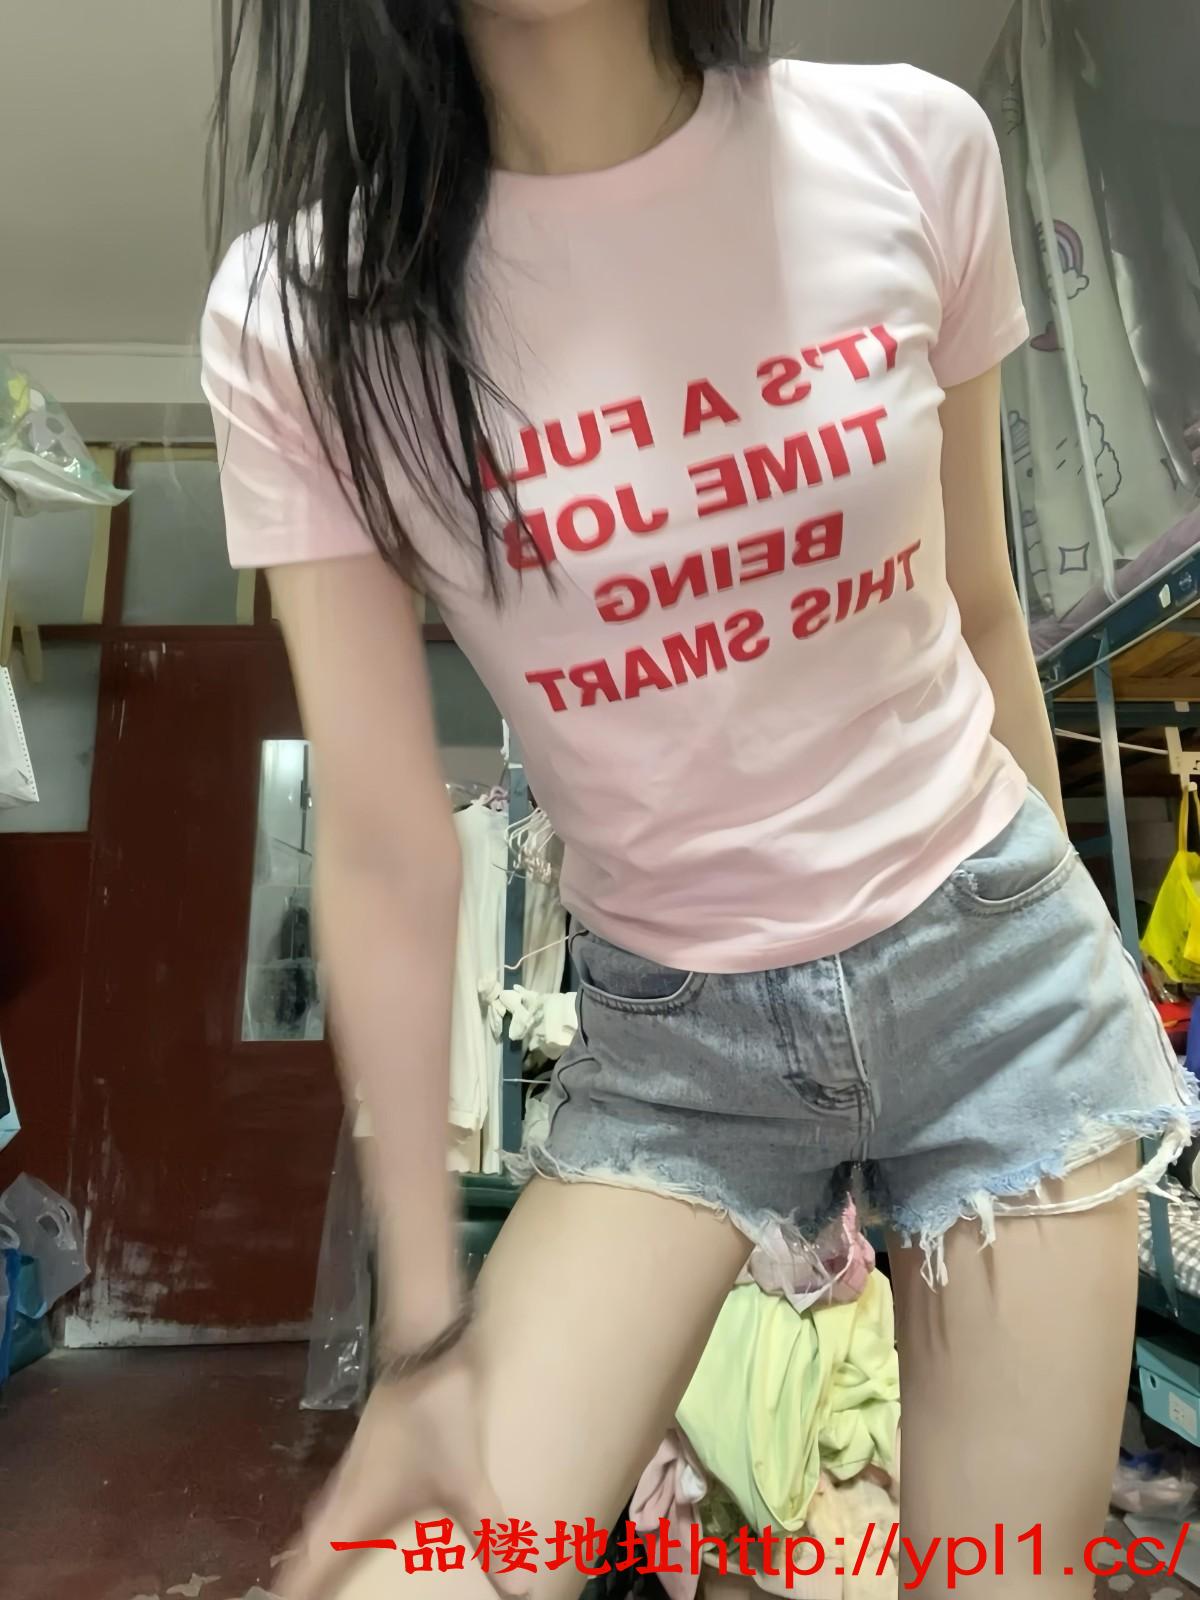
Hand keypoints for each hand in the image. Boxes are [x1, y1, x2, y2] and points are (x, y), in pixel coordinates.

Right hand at [280, 1341, 527, 1599]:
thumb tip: (521, 1590)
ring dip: (318, 1546)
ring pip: (323, 1519)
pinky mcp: (366, 1448)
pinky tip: (352, 1515)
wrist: (421, 1351)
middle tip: (301, 1592)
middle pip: (311, 1546)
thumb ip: (490, 1536)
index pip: (311, 1566)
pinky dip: (335, 1518)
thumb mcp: (466, 1483)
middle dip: (304, 1573)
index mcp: (355, 1513)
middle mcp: (344, 1494)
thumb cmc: (434, 1422)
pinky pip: (337, 1497)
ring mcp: (352, 1467)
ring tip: (318, 1567)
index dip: (297, 1590)